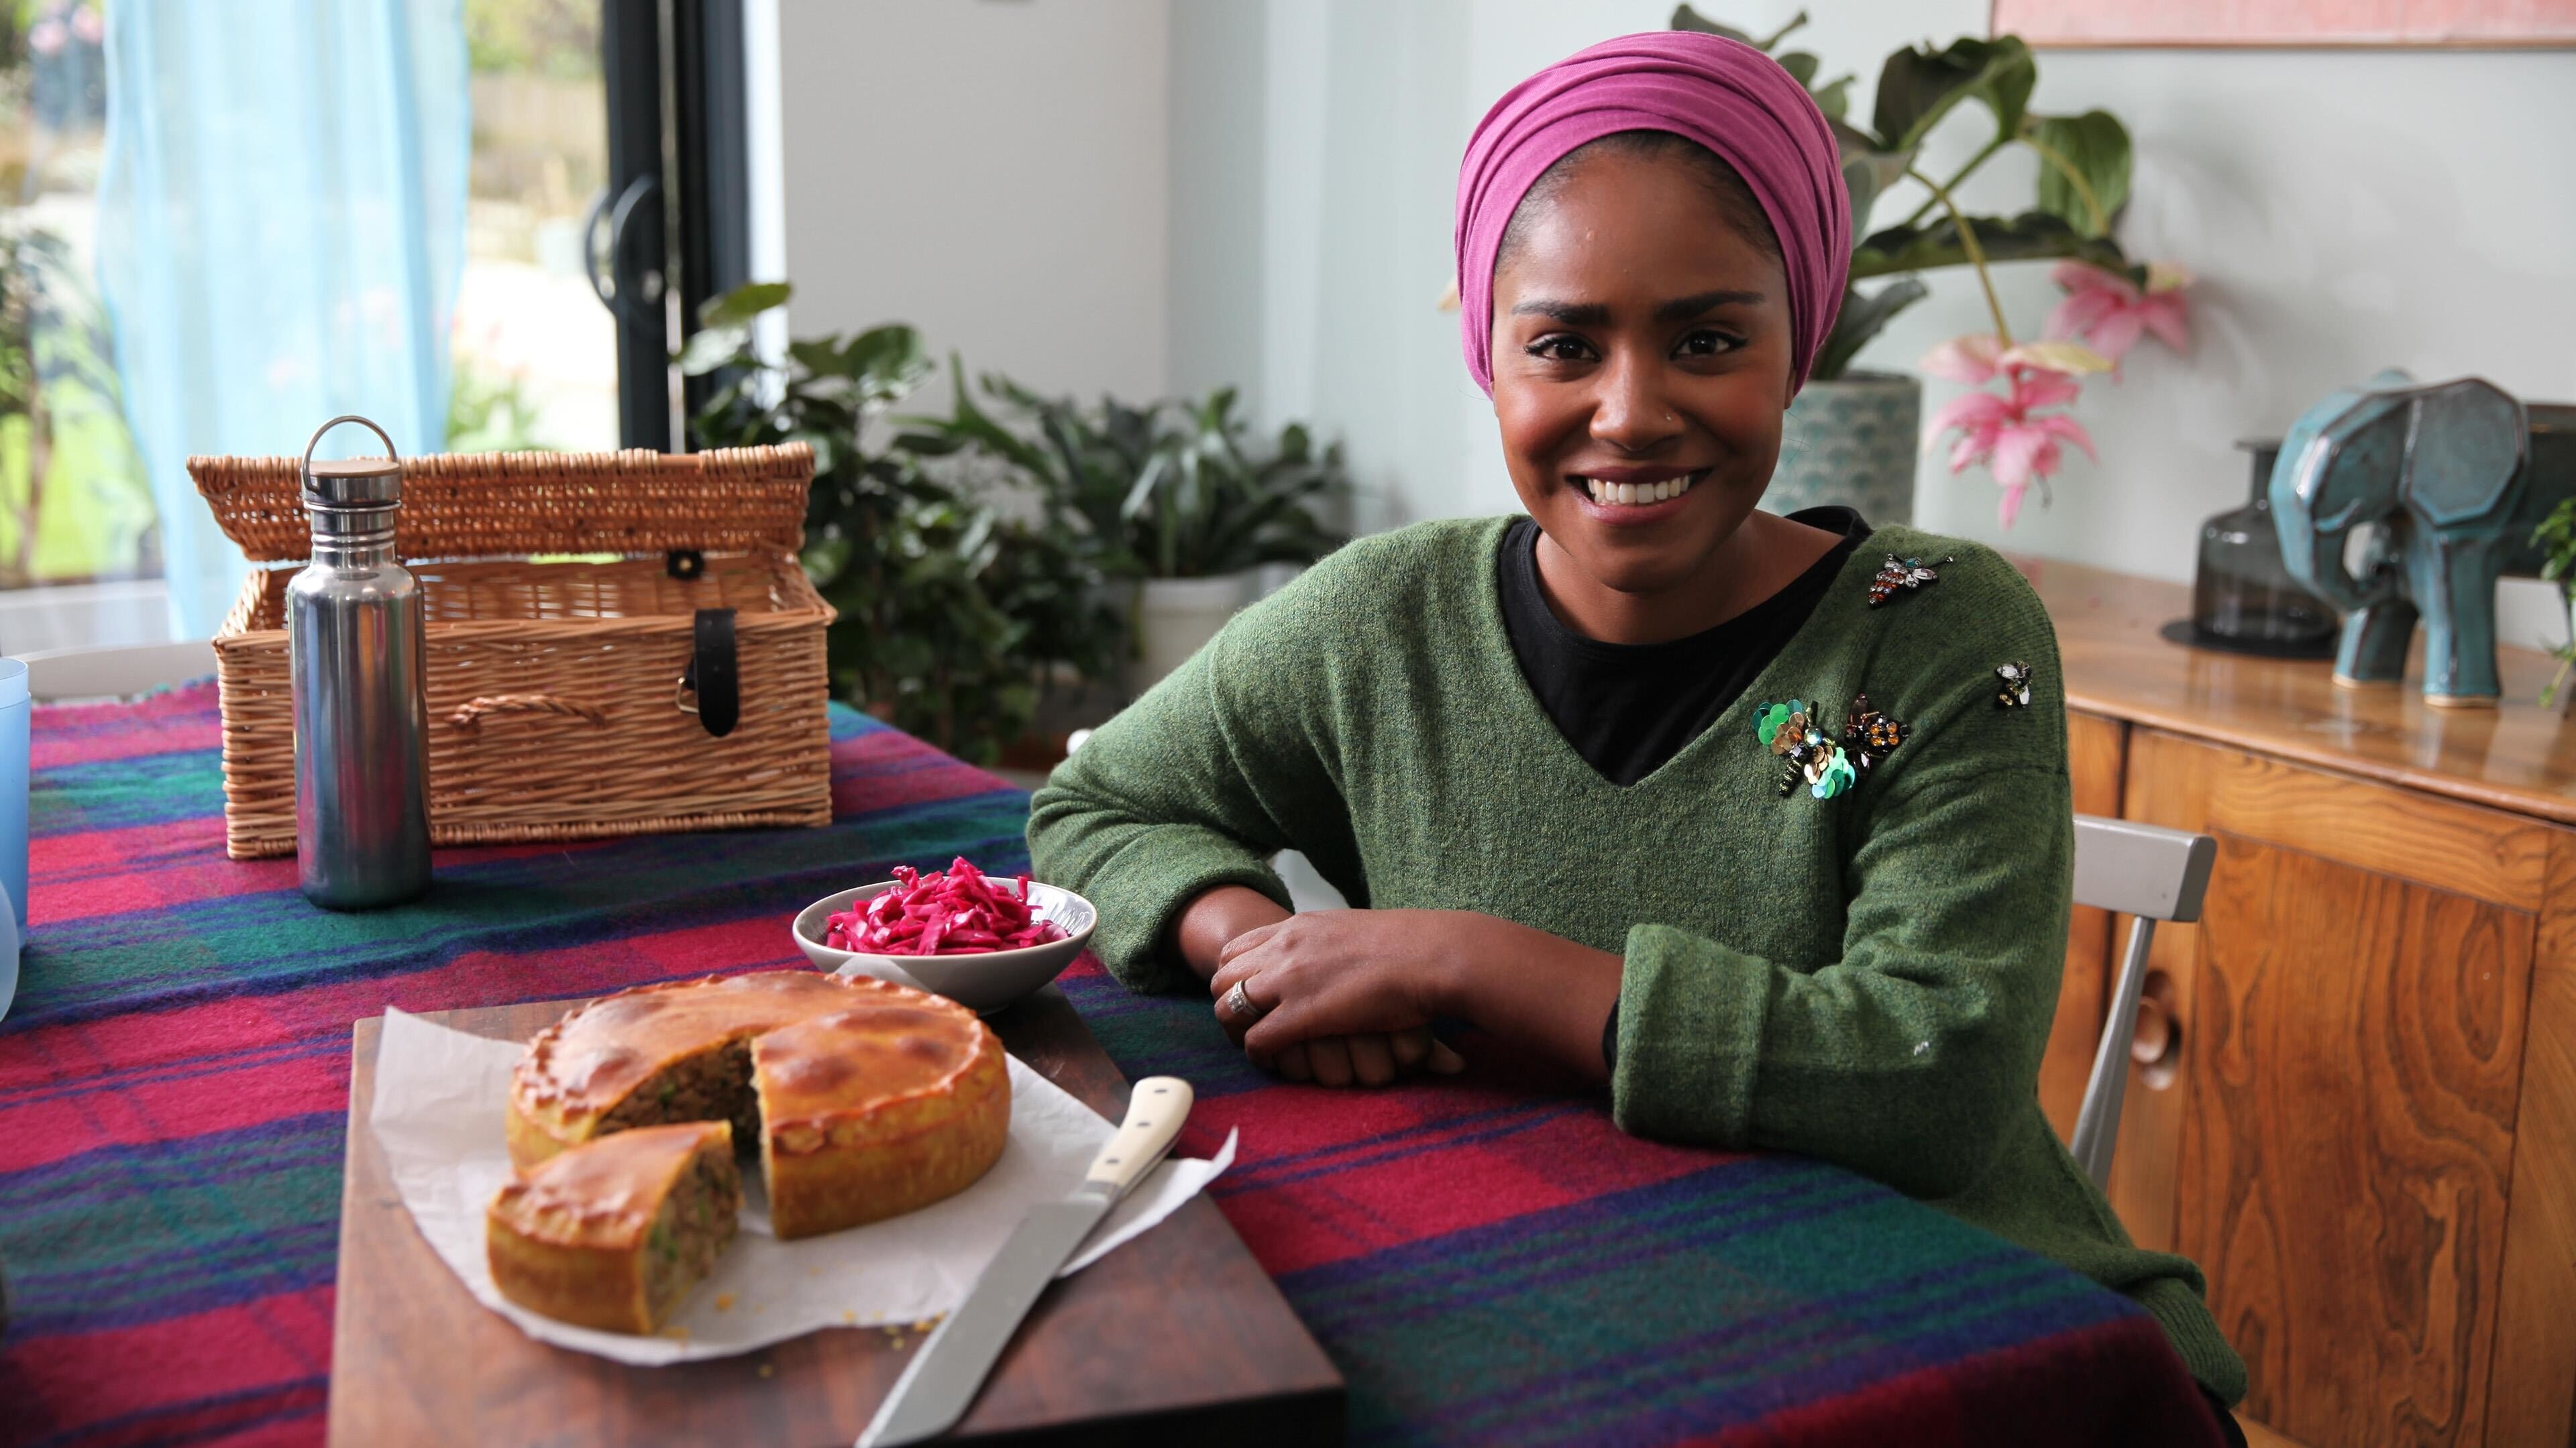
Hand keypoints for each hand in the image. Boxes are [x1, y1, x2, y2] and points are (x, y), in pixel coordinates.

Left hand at [1212, 908, 1623, 1083]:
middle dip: (1226, 1002)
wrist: (1433, 956)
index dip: (1235, 973)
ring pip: (1228, 1006)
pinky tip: (1272, 1060)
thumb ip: (1335, 942)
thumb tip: (1340, 953)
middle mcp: (1284, 949)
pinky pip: (1256, 1040)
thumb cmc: (1410, 947)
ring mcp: (1288, 981)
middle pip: (1222, 975)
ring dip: (1236, 1029)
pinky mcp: (1301, 1015)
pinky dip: (1257, 1053)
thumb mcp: (1357, 930)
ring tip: (1254, 1045)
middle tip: (1243, 1025)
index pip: (1237, 946)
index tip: (1248, 993)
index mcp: (1299, 927)